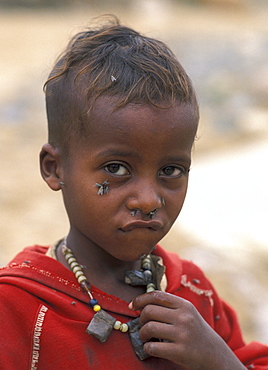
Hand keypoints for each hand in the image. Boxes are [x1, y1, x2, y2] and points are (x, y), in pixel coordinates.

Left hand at [129, 291, 244, 368]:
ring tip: (145, 337)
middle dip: (141, 318)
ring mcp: (183, 335)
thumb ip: (170, 305)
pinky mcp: (180, 352)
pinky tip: (151, 348)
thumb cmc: (195, 331)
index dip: (140, 299)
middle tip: (143, 325)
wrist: (215, 354)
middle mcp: (184, 317)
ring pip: (149, 328)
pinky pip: (153, 347)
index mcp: (184, 305)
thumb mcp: (187, 312)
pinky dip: (147, 348)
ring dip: (142, 333)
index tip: (132, 305)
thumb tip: (143, 301)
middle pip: (149, 311)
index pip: (156, 295)